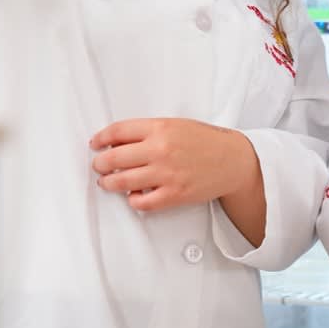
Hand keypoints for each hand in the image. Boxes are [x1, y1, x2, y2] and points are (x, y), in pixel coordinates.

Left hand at [90, 117, 260, 213]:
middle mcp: (161, 150)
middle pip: (114, 158)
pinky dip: (132, 200)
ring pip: (122, 182)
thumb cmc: (205, 141)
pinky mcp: (173, 195)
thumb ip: (148, 132)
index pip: (118, 131)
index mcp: (161, 128)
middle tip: (99, 165)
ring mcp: (166, 174)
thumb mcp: (176, 125)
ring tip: (108, 182)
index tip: (95, 143)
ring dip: (109, 183)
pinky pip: (141, 202)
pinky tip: (133, 195)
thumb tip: (117, 141)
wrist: (232, 160)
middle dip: (100, 163)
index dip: (101, 137)